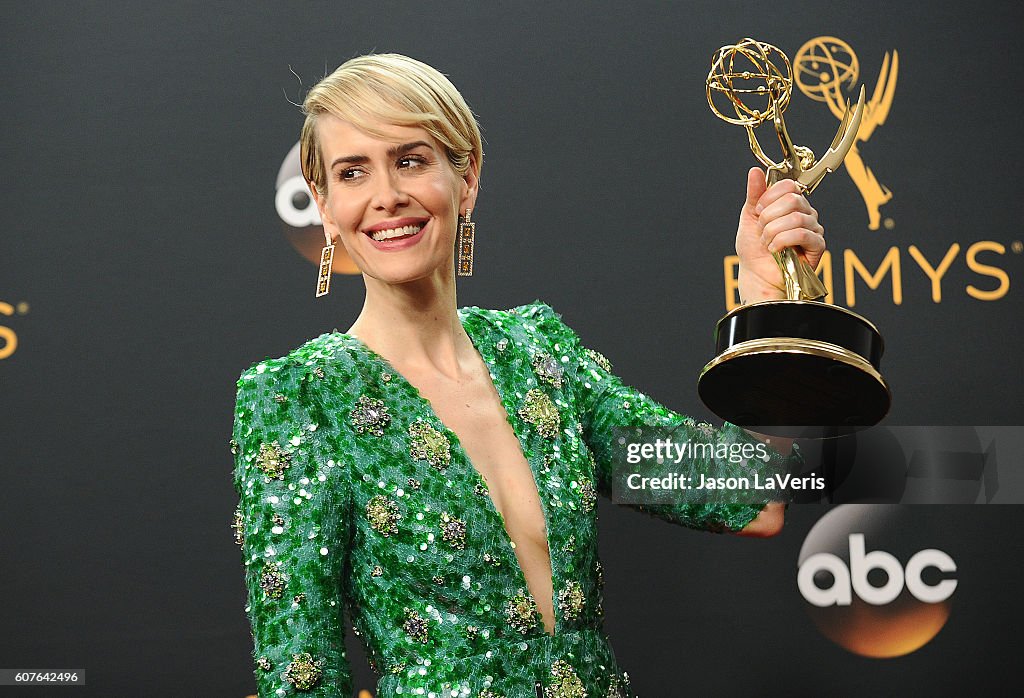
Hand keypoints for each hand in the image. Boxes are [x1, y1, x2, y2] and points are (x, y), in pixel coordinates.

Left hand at [735, 167, 825, 302]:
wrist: (756, 275)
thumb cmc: (754, 249)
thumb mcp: (749, 217)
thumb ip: (754, 194)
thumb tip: (755, 171)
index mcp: (791, 204)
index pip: (789, 185)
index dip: (769, 197)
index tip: (758, 212)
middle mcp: (805, 213)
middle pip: (793, 200)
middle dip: (769, 217)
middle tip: (762, 230)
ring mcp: (813, 229)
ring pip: (796, 218)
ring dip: (773, 232)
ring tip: (767, 243)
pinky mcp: (817, 246)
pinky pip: (803, 234)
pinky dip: (783, 241)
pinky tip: (775, 250)